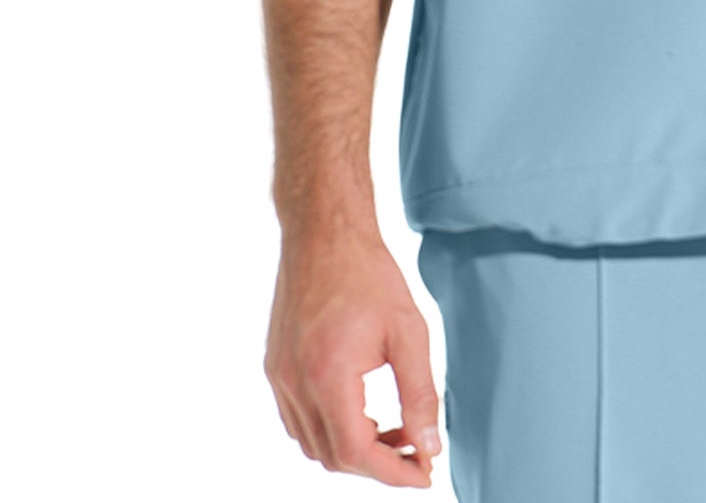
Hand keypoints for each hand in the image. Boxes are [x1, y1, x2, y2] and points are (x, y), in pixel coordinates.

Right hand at [264, 223, 443, 485]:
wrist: (324, 231)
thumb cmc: (369, 273)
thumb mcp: (409, 331)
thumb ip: (421, 393)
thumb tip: (430, 446)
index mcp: (328, 375)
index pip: (356, 453)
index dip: (392, 472)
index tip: (425, 473)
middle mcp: (295, 383)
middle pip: (332, 456)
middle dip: (377, 464)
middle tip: (416, 451)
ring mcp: (279, 377)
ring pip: (313, 444)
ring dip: (352, 450)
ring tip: (393, 431)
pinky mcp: (274, 367)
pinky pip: (298, 420)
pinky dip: (329, 429)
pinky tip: (361, 410)